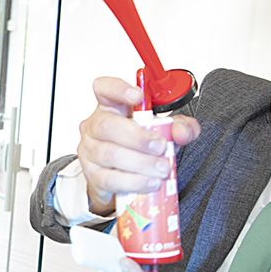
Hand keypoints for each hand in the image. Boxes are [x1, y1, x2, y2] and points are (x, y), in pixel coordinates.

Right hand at [77, 77, 199, 214]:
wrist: (125, 181)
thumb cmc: (140, 149)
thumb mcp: (164, 132)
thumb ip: (181, 127)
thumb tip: (181, 132)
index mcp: (111, 108)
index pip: (104, 89)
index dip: (117, 89)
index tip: (137, 96)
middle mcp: (94, 127)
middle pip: (106, 125)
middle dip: (137, 137)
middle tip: (160, 147)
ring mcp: (90, 152)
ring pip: (109, 154)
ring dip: (140, 163)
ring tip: (161, 169)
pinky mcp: (92, 176)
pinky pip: (110, 179)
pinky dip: (133, 182)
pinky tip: (149, 183)